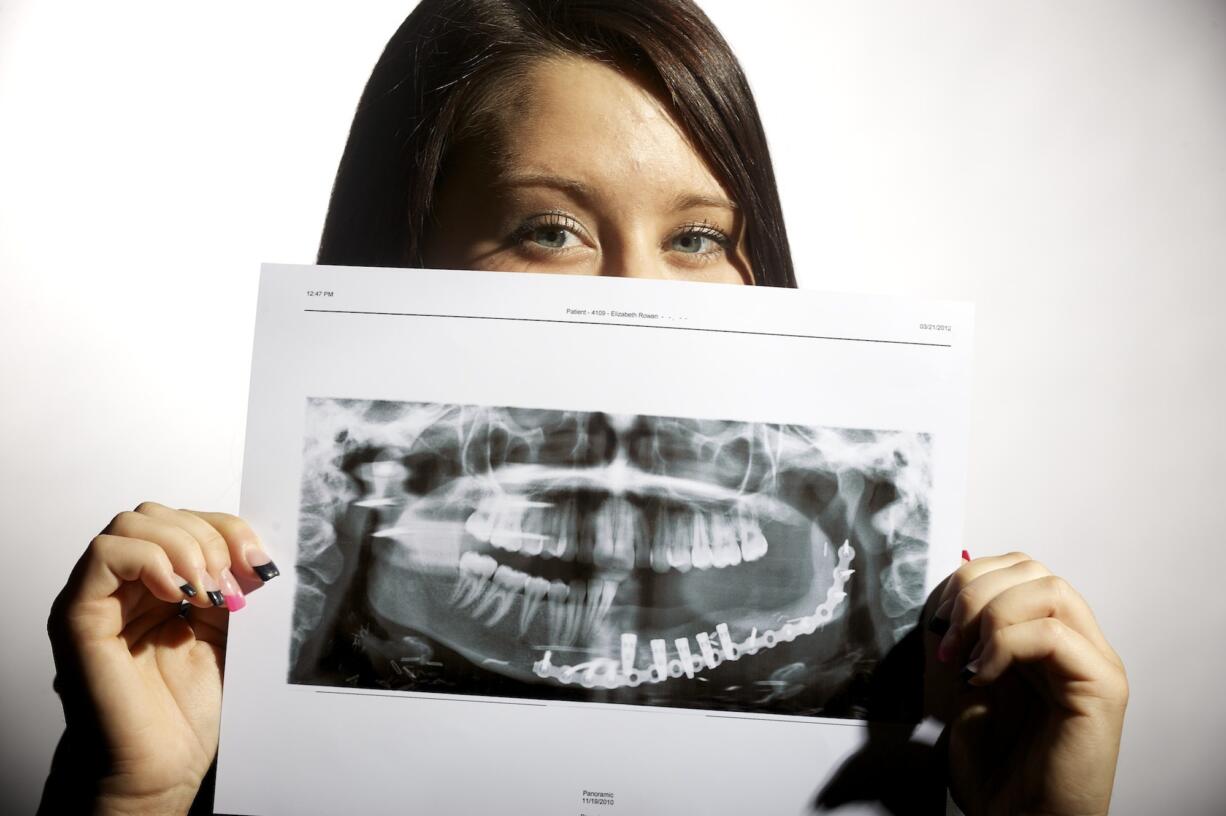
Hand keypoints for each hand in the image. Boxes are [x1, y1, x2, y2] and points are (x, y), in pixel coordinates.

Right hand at [45, 502, 276, 815]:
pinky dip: (152, 560)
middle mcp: (127, 587)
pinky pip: (107, 556)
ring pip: (132, 525)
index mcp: (162, 585)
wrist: (162, 766)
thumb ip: (236, 586)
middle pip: (159, 514)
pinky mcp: (80, 616)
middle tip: (232, 582)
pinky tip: (180, 592)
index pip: (187, 521)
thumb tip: (259, 549)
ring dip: (184, 546)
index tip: (260, 562)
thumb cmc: (188, 712)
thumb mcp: (230, 631)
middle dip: (208, 536)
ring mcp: (101, 598)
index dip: (227, 529)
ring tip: (208, 590)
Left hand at [923, 552, 1127, 815]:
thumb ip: (961, 635)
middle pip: (1033, 569)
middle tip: (947, 639)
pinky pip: (1053, 634)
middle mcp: (1077, 643)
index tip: (937, 623)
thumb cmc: (994, 766)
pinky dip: (1006, 644)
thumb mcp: (960, 682)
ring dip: (992, 613)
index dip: (970, 580)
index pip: (1017, 569)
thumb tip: (947, 587)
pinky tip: (983, 676)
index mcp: (1044, 637)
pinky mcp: (1102, 687)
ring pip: (1051, 589)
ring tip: (966, 657)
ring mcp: (1094, 663)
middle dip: (975, 591)